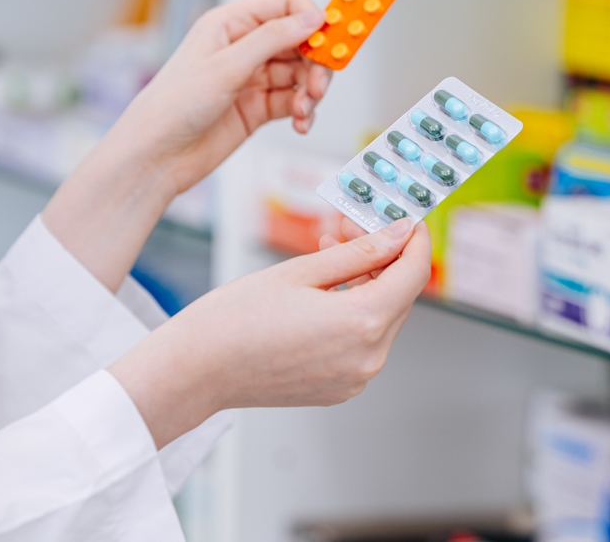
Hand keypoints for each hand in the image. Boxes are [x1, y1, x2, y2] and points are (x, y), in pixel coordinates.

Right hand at [108, 218, 431, 448]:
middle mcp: (368, 358)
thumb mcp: (300, 271)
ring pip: (381, 318)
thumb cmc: (235, 319)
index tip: (405, 220)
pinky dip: (351, 313)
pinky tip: (321, 292)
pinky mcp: (340, 388)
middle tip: (347, 227)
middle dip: (382, 257)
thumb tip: (400, 234)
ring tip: (327, 252)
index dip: (414, 241)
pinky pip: (361, 342)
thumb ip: (358, 251)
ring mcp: (355, 378)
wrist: (195, 371)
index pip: (413, 274)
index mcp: (362, 324)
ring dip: (364, 283)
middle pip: (399, 296)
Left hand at [110, 0, 331, 193]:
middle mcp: (243, 47)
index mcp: (230, 23)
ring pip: (300, 74)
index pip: (285, 4)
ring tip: (303, 110)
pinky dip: (302, 112)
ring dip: (310, 92)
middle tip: (319, 87)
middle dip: (316, 63)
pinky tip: (300, 123)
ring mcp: (251, 78)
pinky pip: (292, 101)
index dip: (311, 19)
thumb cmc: (174, 105)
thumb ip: (273, 39)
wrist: (157, 155)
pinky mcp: (257, 107)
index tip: (330, 41)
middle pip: (299, 41)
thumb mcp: (227, 66)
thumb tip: (312, 18)